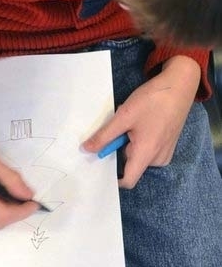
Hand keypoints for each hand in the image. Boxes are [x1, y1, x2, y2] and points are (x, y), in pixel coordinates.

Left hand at [83, 56, 200, 188]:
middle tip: (121, 127)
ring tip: (134, 121)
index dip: (112, 177)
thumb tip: (86, 149)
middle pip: (131, 164)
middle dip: (121, 147)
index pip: (128, 180)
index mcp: (147, 154)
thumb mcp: (123, 117)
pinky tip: (143, 122)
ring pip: (138, 155)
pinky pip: (147, 149)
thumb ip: (104, 136)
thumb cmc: (152, 100)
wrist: (179, 86)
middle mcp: (158, 159)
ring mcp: (165, 152)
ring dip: (130, 141)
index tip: (101, 164)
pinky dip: (140, 139)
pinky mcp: (168, 145)